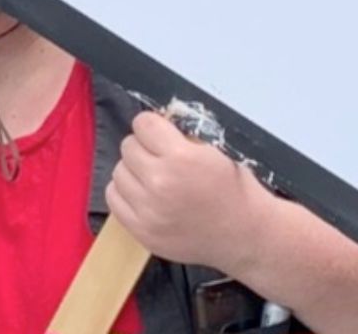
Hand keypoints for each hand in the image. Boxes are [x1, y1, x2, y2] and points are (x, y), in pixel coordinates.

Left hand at [104, 111, 271, 272]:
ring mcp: (147, 210)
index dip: (152, 126)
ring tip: (152, 178)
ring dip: (133, 171)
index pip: (143, 124)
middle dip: (143, 147)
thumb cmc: (233, 188)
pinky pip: (114, 199)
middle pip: (128, 147)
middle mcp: (159, 182)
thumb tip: (153, 126)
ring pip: (118, 172)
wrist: (244, 233)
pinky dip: (125, 193)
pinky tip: (143, 195)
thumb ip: (181, 137)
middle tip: (159, 157)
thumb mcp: (215, 150)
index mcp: (181, 157)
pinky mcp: (141, 231)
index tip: (159, 133)